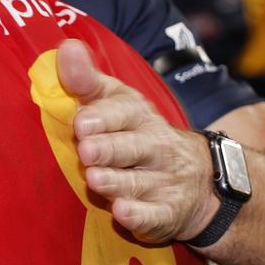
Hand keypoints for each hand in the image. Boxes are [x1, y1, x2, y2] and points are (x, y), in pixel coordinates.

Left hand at [56, 39, 217, 242]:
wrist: (199, 180)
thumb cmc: (136, 134)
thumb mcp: (117, 103)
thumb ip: (87, 80)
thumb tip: (65, 48)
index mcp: (139, 116)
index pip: (125, 112)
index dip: (104, 117)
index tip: (82, 122)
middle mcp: (155, 147)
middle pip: (132, 147)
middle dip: (109, 149)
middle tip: (87, 150)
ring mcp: (163, 182)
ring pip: (138, 183)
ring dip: (117, 182)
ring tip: (96, 179)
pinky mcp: (167, 214)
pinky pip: (154, 216)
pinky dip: (139, 216)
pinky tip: (123, 212)